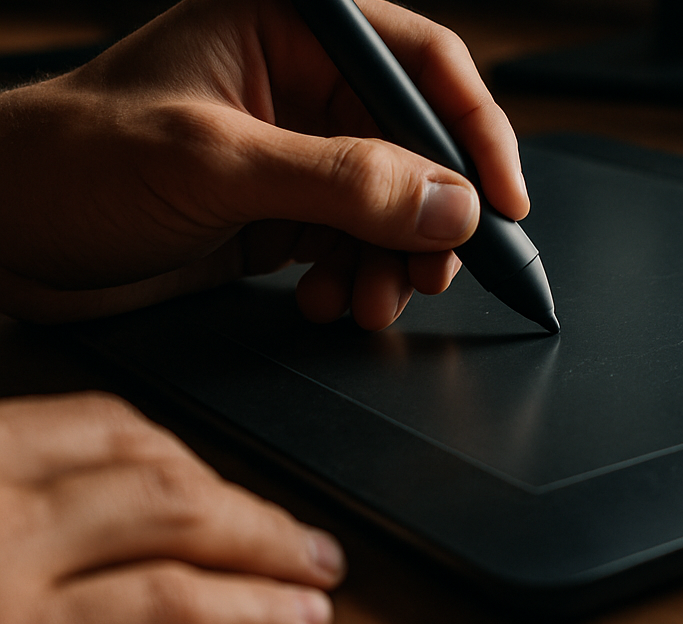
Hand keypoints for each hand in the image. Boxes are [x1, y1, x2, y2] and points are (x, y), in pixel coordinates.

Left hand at [0, 0, 528, 327]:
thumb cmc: (68, 161)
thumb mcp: (213, 162)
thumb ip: (342, 179)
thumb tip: (451, 200)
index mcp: (286, 23)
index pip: (417, 58)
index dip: (471, 124)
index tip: (502, 194)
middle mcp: (299, 78)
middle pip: (415, 138)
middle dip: (432, 209)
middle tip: (436, 266)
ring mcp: (295, 145)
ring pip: (394, 198)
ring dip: (398, 254)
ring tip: (375, 298)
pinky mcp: (283, 204)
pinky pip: (358, 239)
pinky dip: (361, 274)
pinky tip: (330, 298)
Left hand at [0, 391, 341, 623]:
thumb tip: (206, 616)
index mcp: (10, 617)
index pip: (166, 600)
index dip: (255, 606)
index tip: (303, 611)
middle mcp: (8, 533)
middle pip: (174, 507)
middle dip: (265, 533)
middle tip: (319, 556)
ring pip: (147, 446)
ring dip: (222, 484)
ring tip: (266, 517)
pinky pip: (93, 412)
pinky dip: (155, 435)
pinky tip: (185, 460)